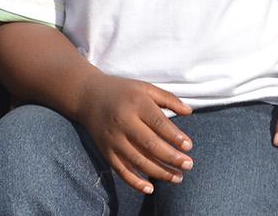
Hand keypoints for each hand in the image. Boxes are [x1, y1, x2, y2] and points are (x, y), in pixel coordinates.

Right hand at [76, 75, 194, 195]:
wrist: (88, 96)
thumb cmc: (123, 91)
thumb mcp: (145, 88)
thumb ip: (168, 99)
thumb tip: (189, 112)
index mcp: (136, 104)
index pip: (158, 123)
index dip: (174, 136)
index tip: (189, 146)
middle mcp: (124, 122)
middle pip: (150, 144)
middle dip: (171, 157)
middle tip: (189, 165)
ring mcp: (113, 139)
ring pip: (138, 161)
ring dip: (159, 172)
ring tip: (178, 178)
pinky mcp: (106, 152)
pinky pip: (121, 170)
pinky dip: (135, 182)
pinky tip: (150, 189)